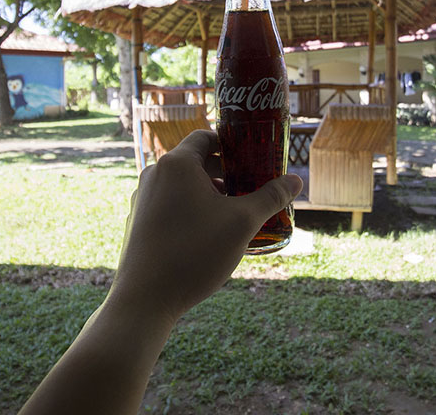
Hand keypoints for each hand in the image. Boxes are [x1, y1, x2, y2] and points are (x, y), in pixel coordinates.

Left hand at [109, 130, 302, 322]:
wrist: (145, 299)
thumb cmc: (194, 253)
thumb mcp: (242, 223)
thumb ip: (270, 197)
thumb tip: (295, 181)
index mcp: (177, 165)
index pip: (206, 137)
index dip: (233, 145)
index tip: (254, 159)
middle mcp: (154, 175)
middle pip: (196, 162)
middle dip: (228, 173)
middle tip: (254, 188)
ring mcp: (143, 200)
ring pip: (183, 187)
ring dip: (211, 194)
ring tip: (236, 214)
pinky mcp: (139, 223)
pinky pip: (171, 206)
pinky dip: (193, 210)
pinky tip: (211, 235)